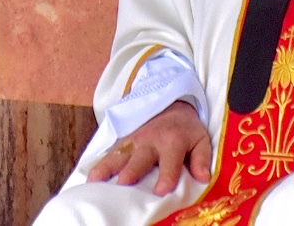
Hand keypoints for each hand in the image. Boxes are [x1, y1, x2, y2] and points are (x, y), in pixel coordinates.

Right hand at [86, 100, 212, 195]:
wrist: (171, 102)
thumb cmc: (186, 129)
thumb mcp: (201, 139)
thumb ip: (202, 158)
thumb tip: (203, 177)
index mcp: (173, 141)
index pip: (170, 161)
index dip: (166, 175)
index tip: (161, 190)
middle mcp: (151, 141)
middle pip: (140, 158)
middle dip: (131, 170)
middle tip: (124, 183)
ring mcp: (134, 141)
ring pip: (119, 155)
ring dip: (107, 167)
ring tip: (95, 181)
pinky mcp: (123, 141)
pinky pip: (110, 153)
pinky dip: (99, 164)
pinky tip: (90, 177)